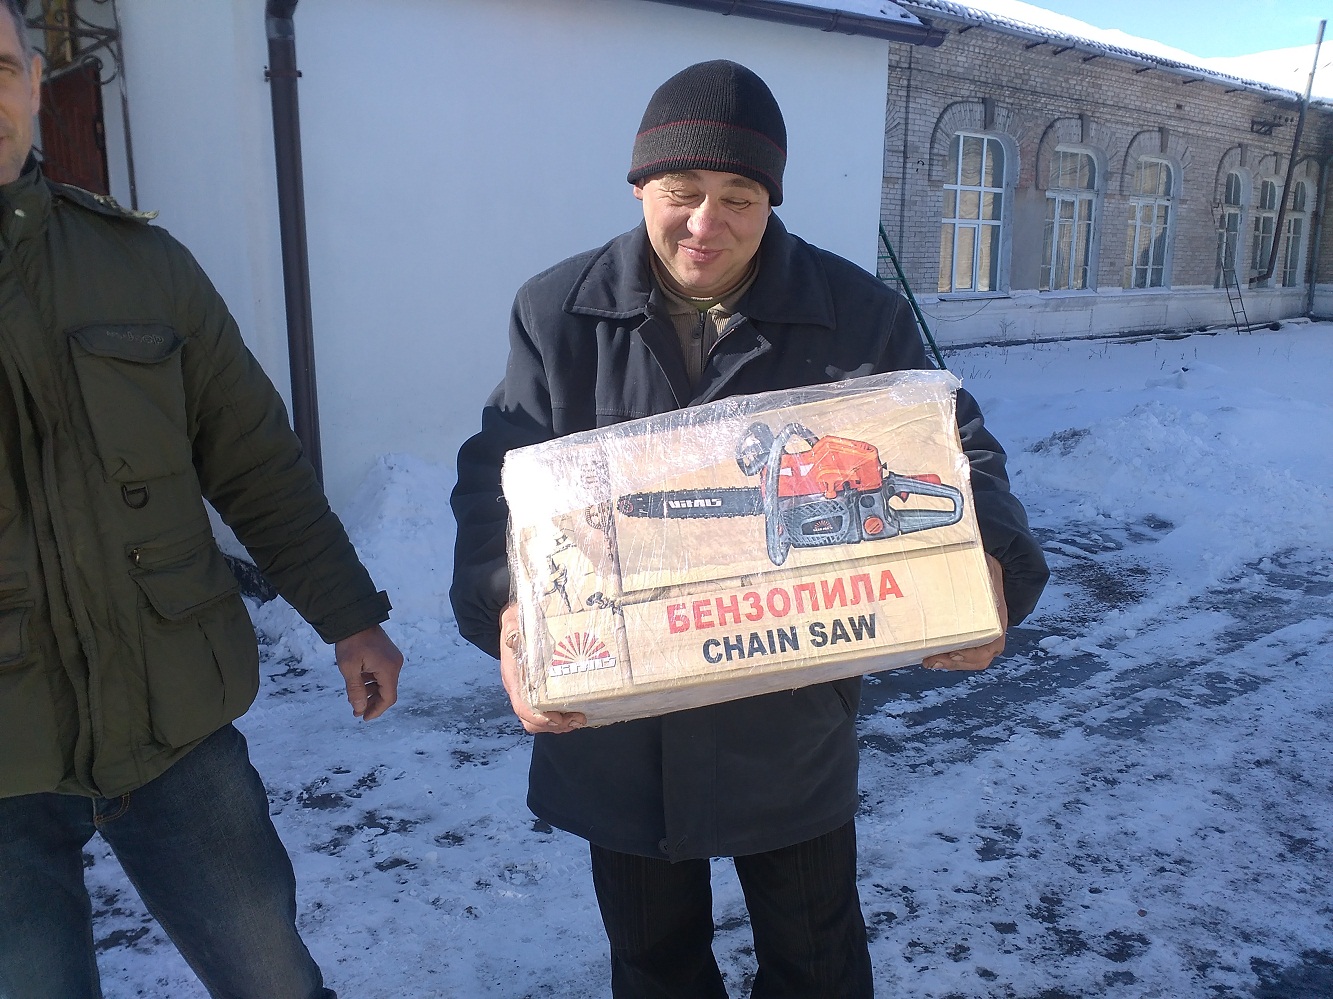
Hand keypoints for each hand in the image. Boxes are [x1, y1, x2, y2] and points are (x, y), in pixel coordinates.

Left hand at [334, 624, 403, 719]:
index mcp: (388, 669)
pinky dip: (372, 681)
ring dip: (371, 692)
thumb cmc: (351, 642)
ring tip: (354, 696)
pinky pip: (382, 673)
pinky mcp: (388, 654)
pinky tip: (359, 682)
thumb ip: (356, 690)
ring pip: (384, 683)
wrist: (355, 618)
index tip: (363, 717)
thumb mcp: (349, 668)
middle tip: (356, 710)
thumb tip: (359, 710)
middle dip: (372, 703)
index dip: (377, 710)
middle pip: (387, 691)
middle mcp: (395, 664)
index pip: (388, 698)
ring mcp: (392, 659)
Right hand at [499, 602, 585, 734]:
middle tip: (578, 719)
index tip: (559, 718)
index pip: (522, 706)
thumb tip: (512, 636)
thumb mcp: (514, 621)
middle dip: (555, 725)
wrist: (514, 619)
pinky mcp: (536, 689)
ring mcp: (526, 691)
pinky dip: (559, 717)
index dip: (539, 717)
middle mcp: (519, 688)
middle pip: (531, 720)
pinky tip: (575, 710)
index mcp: (513, 676)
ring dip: (559, 725)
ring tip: (579, 718)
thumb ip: (513, 629)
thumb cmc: (517, 622)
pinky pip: (544, 711)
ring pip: (538, 720)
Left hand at [922, 554, 1008, 671]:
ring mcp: (983, 631)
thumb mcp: (984, 564)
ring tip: (929, 661)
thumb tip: (960, 558)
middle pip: (980, 658)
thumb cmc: (985, 564)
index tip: (953, 653)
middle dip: (955, 663)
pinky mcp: (971, 630)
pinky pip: (964, 650)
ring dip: (951, 662)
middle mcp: (993, 628)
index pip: (992, 645)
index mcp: (997, 615)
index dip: (973, 654)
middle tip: (932, 661)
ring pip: (972, 658)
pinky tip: (931, 652)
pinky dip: (949, 655)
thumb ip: (977, 567)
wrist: (992, 563)